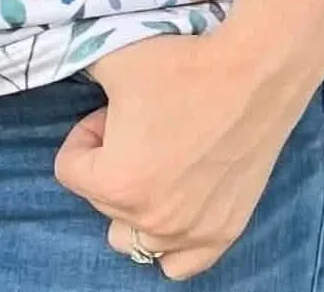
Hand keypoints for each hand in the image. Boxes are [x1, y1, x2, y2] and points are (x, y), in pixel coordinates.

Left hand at [54, 27, 323, 280]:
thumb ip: (79, 73)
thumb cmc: (181, 66)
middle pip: (101, 202)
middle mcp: (152, 219)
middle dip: (111, 163)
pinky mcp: (226, 232)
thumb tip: (71, 74)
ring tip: (156, 161)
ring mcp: (192, 232)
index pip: (69, 170)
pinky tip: (177, 200)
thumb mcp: (112, 60)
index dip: (85, 134)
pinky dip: (170, 240)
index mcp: (117, 183)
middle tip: (139, 126)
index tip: (112, 111)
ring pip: (135, 238)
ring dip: (134, 205)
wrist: (254, 73)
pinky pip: (180, 263)